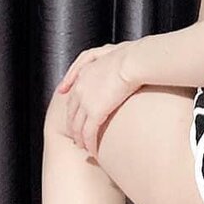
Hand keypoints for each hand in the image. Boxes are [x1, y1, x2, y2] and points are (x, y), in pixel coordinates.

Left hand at [56, 41, 137, 156]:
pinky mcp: (95, 113)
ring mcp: (85, 102)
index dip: (73, 110)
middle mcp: (79, 89)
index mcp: (83, 74)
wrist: (133, 61)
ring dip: (80, 139)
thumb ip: (105, 58)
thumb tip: (111, 65)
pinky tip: (94, 151)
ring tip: (84, 147)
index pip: (72, 97)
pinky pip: (88, 134)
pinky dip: (90, 144)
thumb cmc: (129, 54)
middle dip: (73, 127)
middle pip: (71, 114)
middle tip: (77, 137)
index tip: (77, 118)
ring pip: (77, 127)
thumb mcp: (111, 52)